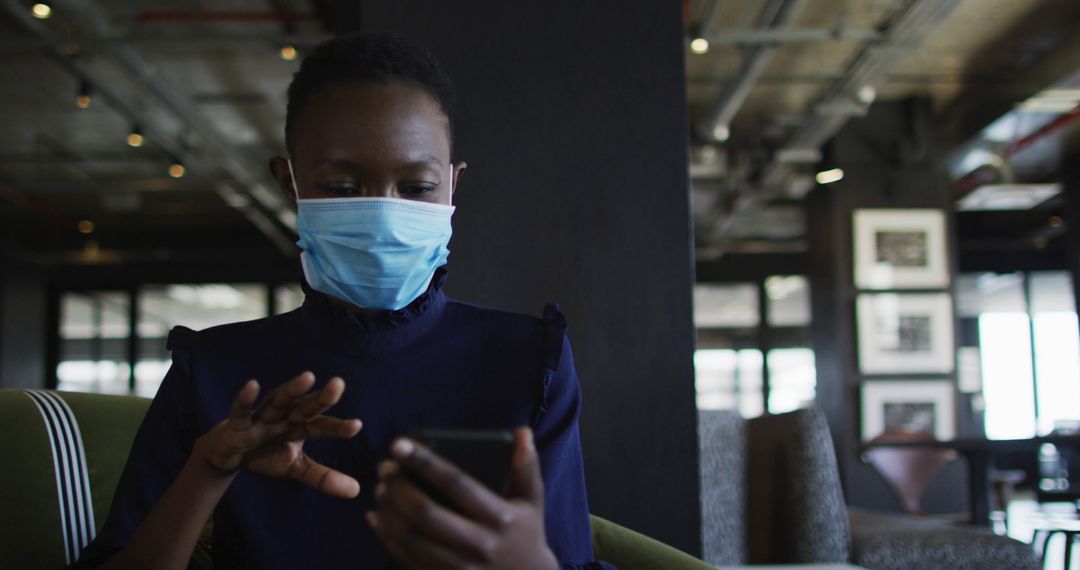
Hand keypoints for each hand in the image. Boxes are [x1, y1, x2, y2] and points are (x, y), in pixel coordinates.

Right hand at [192, 372, 362, 497]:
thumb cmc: (266, 455)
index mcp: (300, 427)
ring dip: (291, 390)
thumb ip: (323, 477)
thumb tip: (357, 490)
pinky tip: (252, 385)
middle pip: (305, 407)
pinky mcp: (238, 423)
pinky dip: (246, 399)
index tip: (357, 425)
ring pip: (278, 401)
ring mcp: (261, 418)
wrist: (229, 456)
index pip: (322, 426)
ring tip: (308, 377)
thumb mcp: (296, 468)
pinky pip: (242, 411)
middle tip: (339, 384)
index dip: (338, 427)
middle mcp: (284, 417)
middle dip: (321, 398)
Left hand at [368, 427, 557, 569]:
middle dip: (398, 487)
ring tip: (380, 488)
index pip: (457, 484)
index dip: (425, 462)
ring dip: (389, 510)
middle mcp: (479, 544)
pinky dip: (387, 536)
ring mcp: (460, 567)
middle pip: (426, 513)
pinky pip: (407, 558)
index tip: (399, 444)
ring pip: (412, 538)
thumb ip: (526, 465)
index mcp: (500, 517)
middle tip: (385, 468)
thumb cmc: (526, 531)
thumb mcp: (532, 499)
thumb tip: (520, 432)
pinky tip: (377, 516)